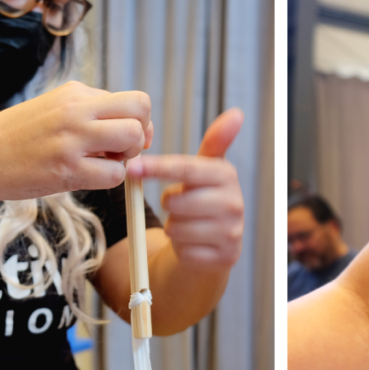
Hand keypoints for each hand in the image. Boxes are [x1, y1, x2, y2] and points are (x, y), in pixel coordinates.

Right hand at [0, 81, 153, 200]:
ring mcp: (72, 138)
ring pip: (132, 137)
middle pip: (141, 110)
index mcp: (76, 93)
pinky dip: (109, 180)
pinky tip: (86, 177)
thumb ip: (93, 114)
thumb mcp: (55, 110)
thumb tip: (139, 130)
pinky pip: (115, 174)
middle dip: (140, 135)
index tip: (123, 138)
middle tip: (119, 151)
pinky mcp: (66, 168)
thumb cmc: (16, 138)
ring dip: (127, 157)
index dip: (139, 121)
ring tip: (101, 163)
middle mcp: (76, 109)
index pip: (133, 99)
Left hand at [127, 108, 244, 270]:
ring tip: (187, 223)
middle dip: (169, 203)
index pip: (186, 168)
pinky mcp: (224, 257)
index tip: (132, 168)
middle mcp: (234, 203)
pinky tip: (192, 242)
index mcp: (227, 175)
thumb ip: (216, 141)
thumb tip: (236, 113)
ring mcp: (231, 231)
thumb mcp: (207, 170)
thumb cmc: (204, 200)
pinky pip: (184, 250)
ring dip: (173, 227)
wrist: (215, 244)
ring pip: (177, 228)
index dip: (157, 168)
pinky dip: (181, 247)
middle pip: (177, 201)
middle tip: (178, 204)